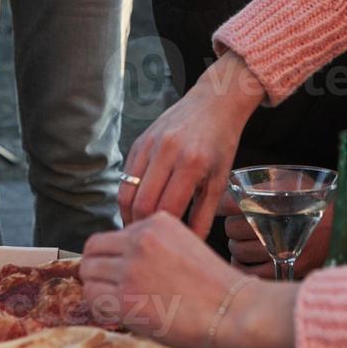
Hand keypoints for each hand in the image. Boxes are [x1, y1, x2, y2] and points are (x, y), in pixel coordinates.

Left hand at [81, 213, 298, 347]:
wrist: (233, 310)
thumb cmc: (216, 287)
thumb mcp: (185, 244)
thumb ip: (154, 245)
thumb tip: (124, 260)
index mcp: (156, 222)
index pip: (112, 234)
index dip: (111, 256)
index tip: (118, 271)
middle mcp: (140, 239)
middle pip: (92, 249)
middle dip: (97, 269)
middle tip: (109, 286)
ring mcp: (131, 268)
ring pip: (88, 272)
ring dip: (98, 288)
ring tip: (117, 301)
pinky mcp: (125, 298)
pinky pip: (93, 297)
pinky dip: (100, 307)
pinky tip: (119, 312)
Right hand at [120, 52, 266, 236]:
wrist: (214, 102)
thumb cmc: (221, 142)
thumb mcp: (220, 179)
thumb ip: (204, 215)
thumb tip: (192, 245)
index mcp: (191, 164)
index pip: (167, 210)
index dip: (163, 232)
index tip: (166, 245)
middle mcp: (167, 152)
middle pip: (141, 204)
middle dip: (142, 228)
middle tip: (147, 242)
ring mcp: (149, 145)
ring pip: (127, 192)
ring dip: (129, 215)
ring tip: (139, 228)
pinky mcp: (139, 141)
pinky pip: (125, 177)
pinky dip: (127, 196)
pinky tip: (137, 207)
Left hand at [222, 191, 332, 278]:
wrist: (344, 223)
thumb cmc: (313, 199)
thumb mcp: (291, 183)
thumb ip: (263, 185)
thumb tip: (229, 187)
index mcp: (275, 200)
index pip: (230, 203)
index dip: (223, 205)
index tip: (224, 206)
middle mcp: (277, 225)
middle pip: (232, 229)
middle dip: (233, 225)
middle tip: (240, 223)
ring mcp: (281, 250)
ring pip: (238, 251)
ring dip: (237, 246)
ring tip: (244, 241)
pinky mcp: (286, 268)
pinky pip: (250, 273)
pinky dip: (242, 267)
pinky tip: (246, 261)